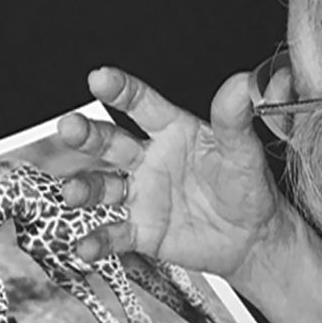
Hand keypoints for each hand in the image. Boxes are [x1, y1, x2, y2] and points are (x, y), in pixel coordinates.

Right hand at [59, 67, 289, 278]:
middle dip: (86, 136)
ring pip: (102, 187)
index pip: (140, 105)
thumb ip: (234, 119)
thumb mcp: (243, 151)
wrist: (251, 238)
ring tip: (73, 192)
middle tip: (70, 127)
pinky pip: (112, 234)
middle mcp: (148, 160)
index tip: (99, 78)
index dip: (119, 90)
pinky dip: (97, 240)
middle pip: (109, 143)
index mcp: (171, 131)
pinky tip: (86, 244)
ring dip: (84, 188)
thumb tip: (241, 84)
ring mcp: (140, 195)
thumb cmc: (245, 187)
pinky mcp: (140, 230)